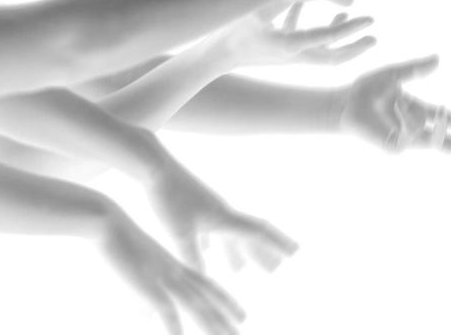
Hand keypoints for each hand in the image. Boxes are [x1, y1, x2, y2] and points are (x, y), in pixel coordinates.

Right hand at [101, 205, 246, 334]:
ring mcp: (164, 277)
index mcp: (175, 265)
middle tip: (242, 329)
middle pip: (207, 296)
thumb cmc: (119, 245)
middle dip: (226, 315)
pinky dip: (175, 328)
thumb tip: (147, 317)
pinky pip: (167, 311)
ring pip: (195, 304)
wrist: (110, 222)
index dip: (225, 300)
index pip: (207, 285)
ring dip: (212, 324)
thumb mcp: (137, 270)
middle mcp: (175, 272)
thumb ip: (144, 294)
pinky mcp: (150, 283)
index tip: (240, 314)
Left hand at [147, 151, 298, 276]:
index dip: (277, 243)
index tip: (295, 252)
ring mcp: (207, 209)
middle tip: (274, 270)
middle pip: (246, 236)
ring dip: (236, 252)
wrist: (155, 168)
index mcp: (223, 218)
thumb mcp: (179, 233)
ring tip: (239, 271)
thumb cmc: (169, 198)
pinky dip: (212, 245)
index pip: (257, 232)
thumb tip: (204, 283)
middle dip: (261, 254)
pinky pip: (209, 231)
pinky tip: (205, 251)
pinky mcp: (192, 207)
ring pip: (227, 235)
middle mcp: (220, 212)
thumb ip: (193, 258)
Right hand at [212, 1, 376, 67]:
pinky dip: (324, 30)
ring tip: (358, 20)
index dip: (348, 30)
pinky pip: (310, 43)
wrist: (212, 57)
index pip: (325, 41)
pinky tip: (334, 10)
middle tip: (374, 33)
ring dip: (342, 38)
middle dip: (355, 46)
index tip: (369, 19)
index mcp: (288, 46)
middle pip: (333, 58)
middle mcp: (293, 55)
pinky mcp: (282, 52)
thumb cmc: (229, 30)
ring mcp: (289, 56)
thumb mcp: (253, 9)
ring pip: (325, 53)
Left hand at [337, 55, 450, 157]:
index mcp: (412, 109)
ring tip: (391, 104)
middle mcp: (411, 126)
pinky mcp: (397, 148)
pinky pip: (412, 129)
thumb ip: (416, 68)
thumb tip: (438, 59)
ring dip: (410, 112)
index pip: (440, 116)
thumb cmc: (364, 90)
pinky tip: (391, 111)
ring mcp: (404, 139)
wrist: (345, 104)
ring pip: (425, 128)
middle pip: (445, 140)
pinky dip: (404, 117)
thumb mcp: (393, 74)